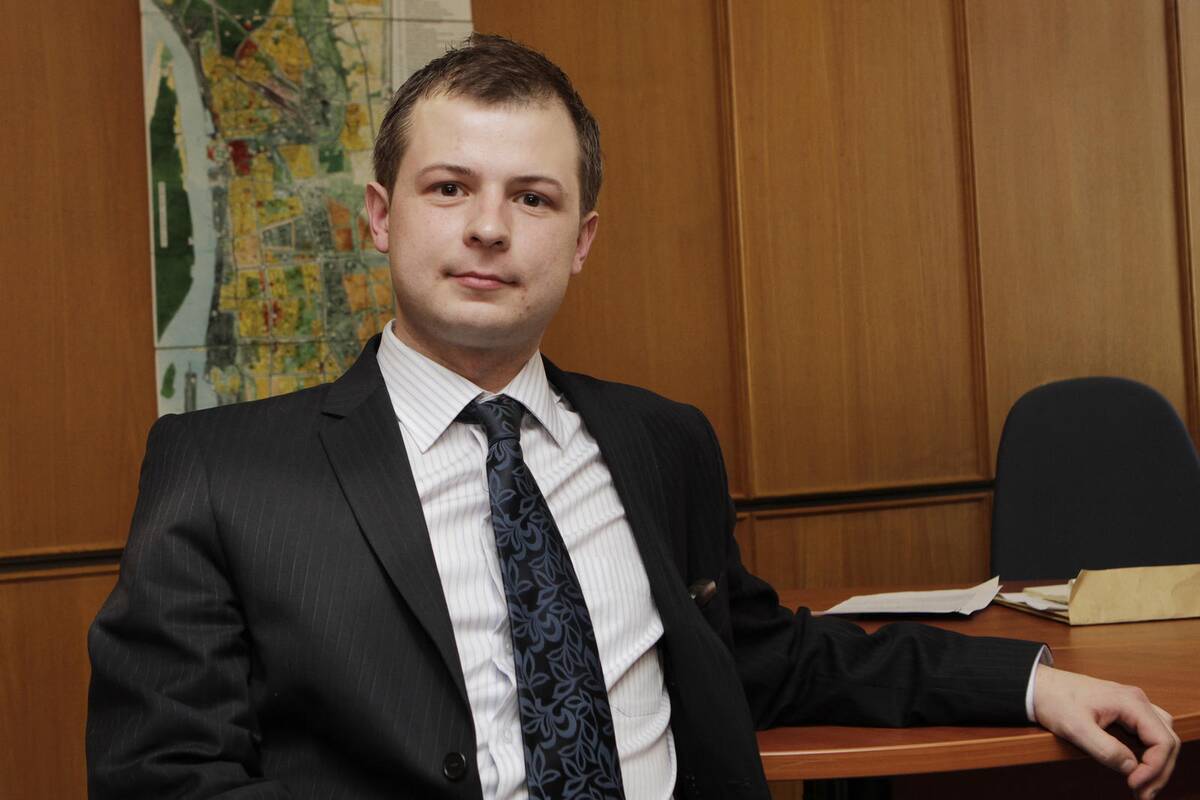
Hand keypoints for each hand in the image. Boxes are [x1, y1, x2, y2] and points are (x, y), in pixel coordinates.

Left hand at [1032, 665, 1178, 798]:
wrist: (1038, 686)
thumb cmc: (1054, 700)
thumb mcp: (1076, 728)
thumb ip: (1105, 749)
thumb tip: (1131, 767)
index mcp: (1130, 702)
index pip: (1162, 741)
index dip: (1154, 768)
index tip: (1134, 784)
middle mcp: (1137, 700)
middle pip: (1167, 740)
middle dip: (1159, 771)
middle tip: (1143, 794)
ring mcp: (1132, 704)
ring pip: (1161, 736)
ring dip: (1157, 763)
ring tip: (1143, 785)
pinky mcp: (1124, 710)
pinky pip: (1149, 733)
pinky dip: (1149, 753)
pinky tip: (1137, 768)